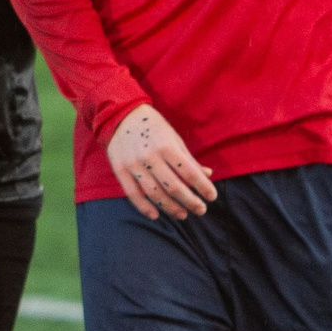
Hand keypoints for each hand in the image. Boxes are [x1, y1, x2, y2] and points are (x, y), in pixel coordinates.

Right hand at [106, 104, 215, 220]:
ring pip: (154, 193)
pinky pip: (133, 194)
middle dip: (190, 201)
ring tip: (183, 215)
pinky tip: (156, 215)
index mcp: (166, 146)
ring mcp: (134, 164)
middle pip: (173, 186)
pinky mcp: (120, 170)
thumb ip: (189, 158)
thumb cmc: (153, 127)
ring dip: (171, 208)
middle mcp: (150, 156)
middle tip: (201, 210)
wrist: (120, 115)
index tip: (212, 197)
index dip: (203, 186)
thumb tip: (208, 175)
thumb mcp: (174, 138)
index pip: (189, 172)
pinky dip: (144, 207)